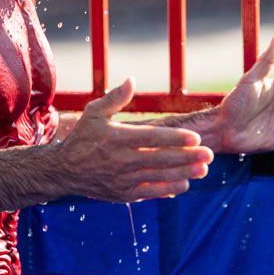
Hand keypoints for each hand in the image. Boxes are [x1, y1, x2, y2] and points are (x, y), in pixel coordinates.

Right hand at [53, 78, 213, 201]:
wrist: (63, 171)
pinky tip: (185, 184)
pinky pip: (150, 192)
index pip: (152, 138)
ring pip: (159, 177)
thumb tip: (132, 79)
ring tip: (204, 169)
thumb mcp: (93, 113)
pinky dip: (168, 189)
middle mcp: (122, 160)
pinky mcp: (123, 194)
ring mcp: (123, 179)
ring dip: (184, 173)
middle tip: (210, 154)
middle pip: (161, 159)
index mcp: (117, 138)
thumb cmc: (82, 138)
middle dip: (188, 157)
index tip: (196, 138)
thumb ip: (115, 97)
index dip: (176, 138)